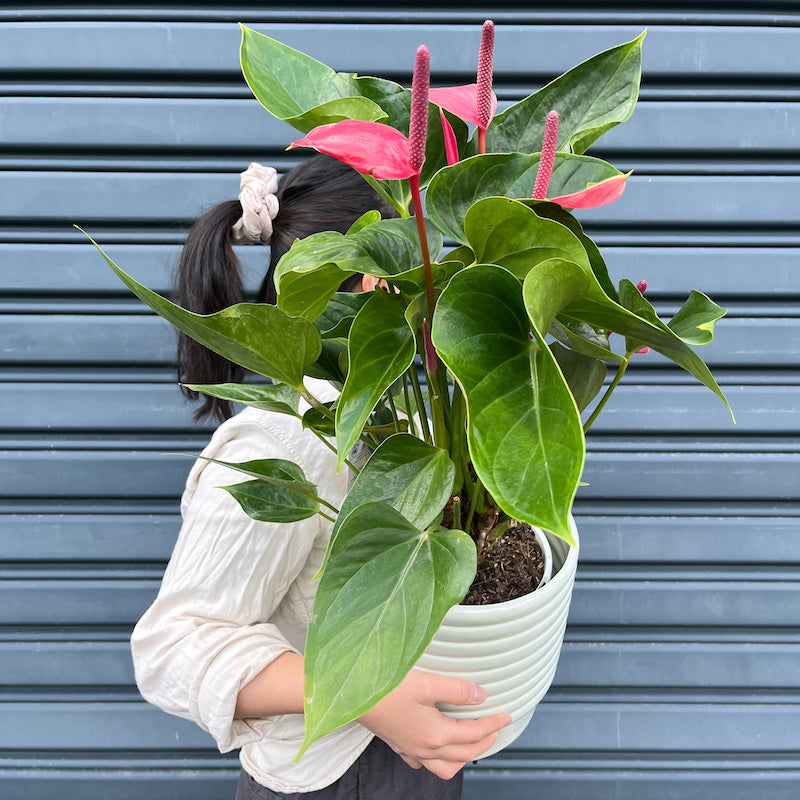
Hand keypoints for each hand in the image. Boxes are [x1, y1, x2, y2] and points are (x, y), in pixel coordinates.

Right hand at [358, 669, 510, 779]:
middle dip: (484, 741)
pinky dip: (437, 758)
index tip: (506, 716)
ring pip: (445, 767)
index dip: (493, 724)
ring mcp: (410, 749)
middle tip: (495, 728)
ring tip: (471, 741)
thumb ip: (456, 690)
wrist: (352, 695)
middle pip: (464, 753)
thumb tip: (480, 695)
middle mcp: (425, 748)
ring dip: (463, 756)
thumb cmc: (386, 688)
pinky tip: (437, 745)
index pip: (474, 734)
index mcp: (435, 734)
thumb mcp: (426, 683)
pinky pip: (423, 762)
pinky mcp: (398, 745)